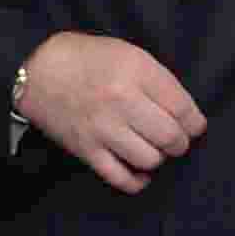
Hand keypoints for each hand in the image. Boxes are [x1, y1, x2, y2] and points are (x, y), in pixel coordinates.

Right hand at [16, 31, 201, 192]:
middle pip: (170, 137)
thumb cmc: (89, 59)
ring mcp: (102, 128)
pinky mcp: (86, 150)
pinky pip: (120, 178)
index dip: (195, 122)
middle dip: (180, 142)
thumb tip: (185, 114)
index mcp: (135, 72)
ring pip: (149, 159)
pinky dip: (137, 180)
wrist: (39, 72)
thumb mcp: (129, 54)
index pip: (182, 108)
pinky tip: (140, 171)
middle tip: (175, 139)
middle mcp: (121, 101)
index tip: (194, 126)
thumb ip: (158, 81)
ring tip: (153, 148)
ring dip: (158, 158)